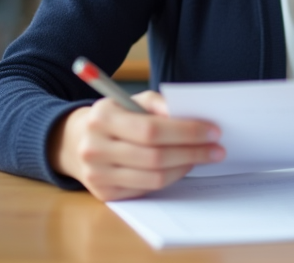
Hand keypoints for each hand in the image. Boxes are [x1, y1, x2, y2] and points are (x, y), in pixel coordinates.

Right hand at [49, 90, 224, 200]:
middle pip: (154, 156)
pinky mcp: (104, 194)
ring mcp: (97, 174)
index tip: (212, 131)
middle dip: (192, 152)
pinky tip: (181, 167)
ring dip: (185, 167)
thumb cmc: (116, 117)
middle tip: (217, 148)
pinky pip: (146, 189)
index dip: (186, 132)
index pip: (151, 129)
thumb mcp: (132, 100)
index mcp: (102, 117)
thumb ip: (159, 104)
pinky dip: (169, 178)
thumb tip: (188, 114)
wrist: (77, 141)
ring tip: (203, 157)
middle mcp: (95, 147)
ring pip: (153, 177)